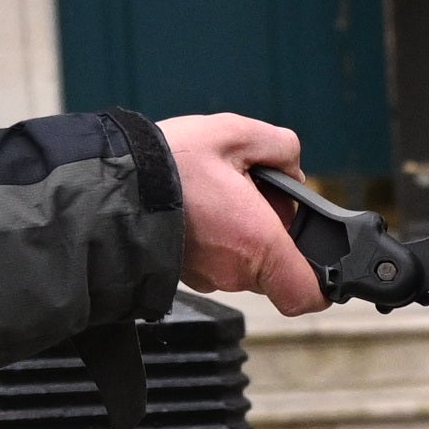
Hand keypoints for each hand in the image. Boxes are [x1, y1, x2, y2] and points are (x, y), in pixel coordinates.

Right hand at [161, 113, 325, 313]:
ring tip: (216, 193)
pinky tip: (197, 206)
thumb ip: (279, 147)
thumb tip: (293, 164)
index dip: (323, 280)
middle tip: (252, 193)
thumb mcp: (235, 133)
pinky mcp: (184, 274)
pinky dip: (215, 236)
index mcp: (258, 246)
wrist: (105, 185)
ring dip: (242, 231)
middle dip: (274, 231)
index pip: (308, 295)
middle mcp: (234, 272)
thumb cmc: (168, 164)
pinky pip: (216, 259)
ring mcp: (207, 277)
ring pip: (244, 261)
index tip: (321, 258)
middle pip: (277, 266)